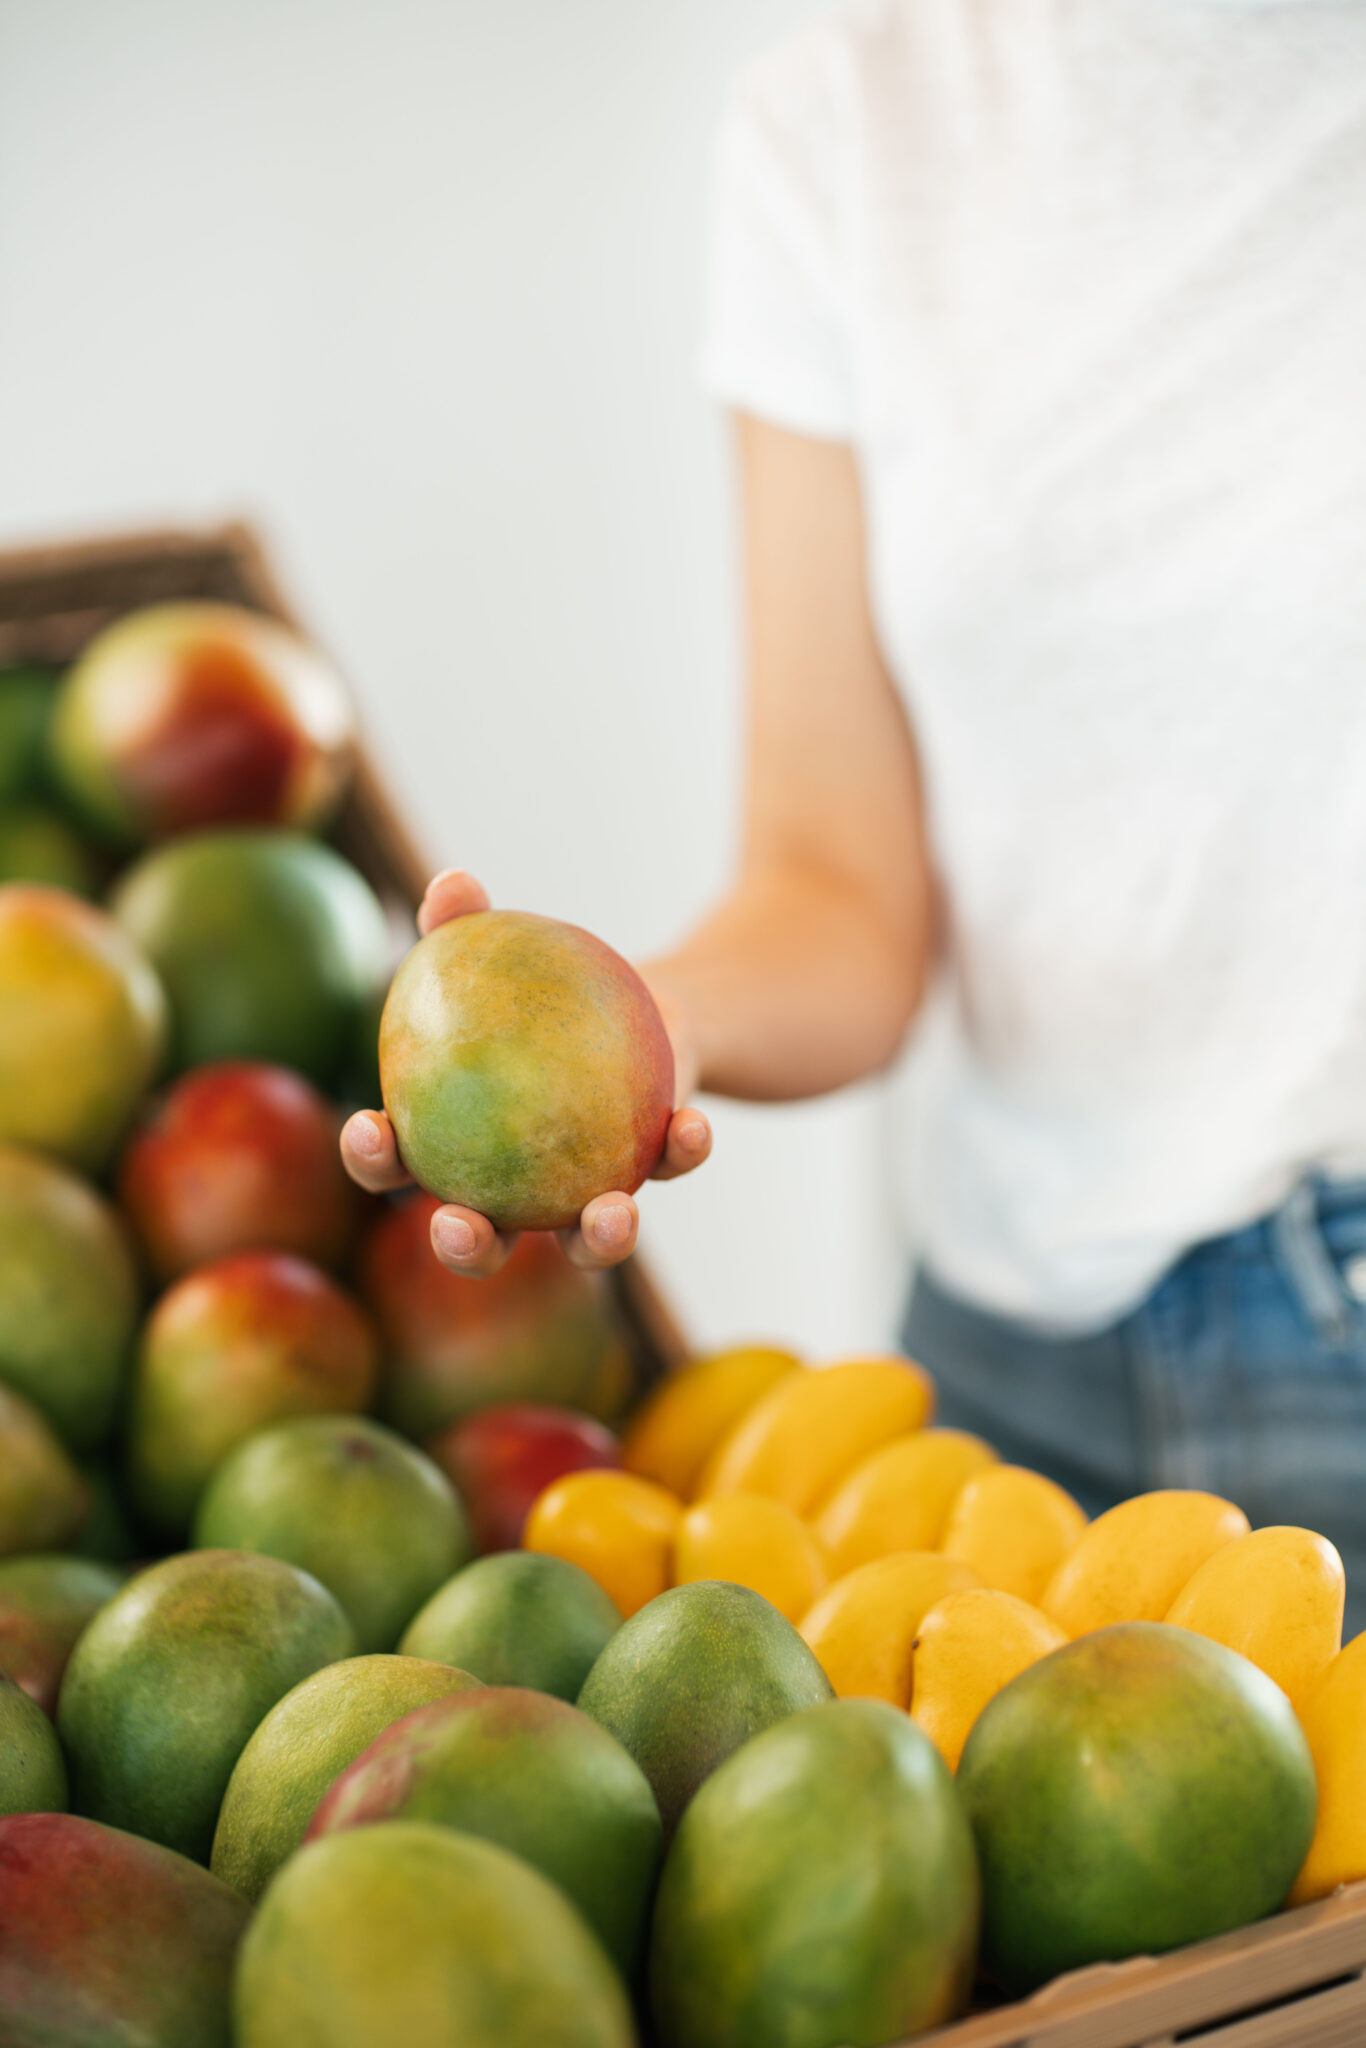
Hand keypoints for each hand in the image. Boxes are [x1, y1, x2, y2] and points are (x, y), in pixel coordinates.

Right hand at [340, 869, 711, 1276]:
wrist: (637, 1000)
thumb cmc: (538, 984)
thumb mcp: (503, 948)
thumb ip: (465, 924)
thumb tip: (452, 884)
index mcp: (448, 1143)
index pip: (392, 1162)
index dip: (370, 1159)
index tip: (369, 1130)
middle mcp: (512, 1190)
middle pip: (480, 1238)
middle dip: (464, 1246)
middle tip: (461, 1225)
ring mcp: (582, 1193)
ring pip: (584, 1242)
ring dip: (599, 1239)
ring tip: (611, 1214)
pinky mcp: (651, 1171)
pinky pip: (666, 1168)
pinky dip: (680, 1151)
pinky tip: (692, 1125)